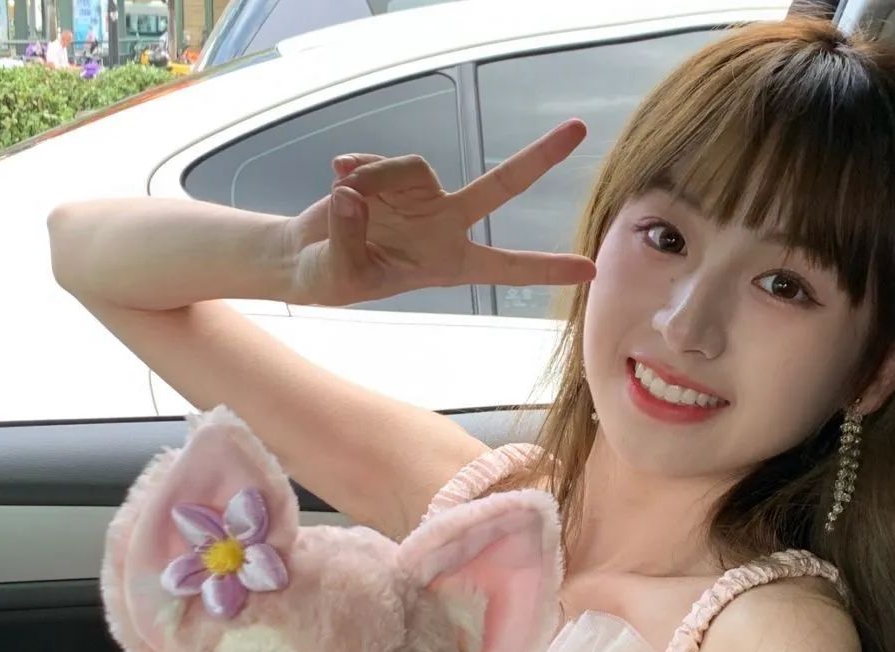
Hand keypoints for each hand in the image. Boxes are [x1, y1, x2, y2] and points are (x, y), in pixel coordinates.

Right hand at [282, 118, 596, 306]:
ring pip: (412, 168)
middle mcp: (443, 224)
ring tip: (343, 203)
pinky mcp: (393, 174)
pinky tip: (337, 178)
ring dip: (374, 182)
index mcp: (447, 263)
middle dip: (537, 158)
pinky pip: (381, 159)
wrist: (307, 256)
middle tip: (577, 130)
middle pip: (499, 186)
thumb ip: (347, 237)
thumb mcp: (340, 274)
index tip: (588, 269)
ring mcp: (421, 195)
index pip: (504, 265)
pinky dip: (355, 168)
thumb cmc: (331, 279)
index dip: (545, 268)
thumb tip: (353, 195)